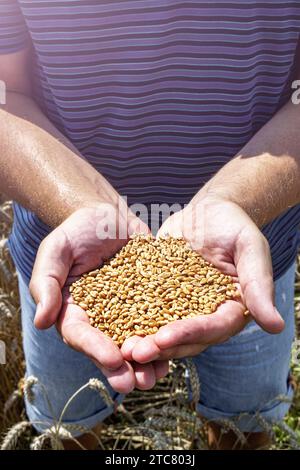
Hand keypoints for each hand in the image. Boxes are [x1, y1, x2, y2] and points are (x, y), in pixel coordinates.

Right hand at [29, 205, 168, 392]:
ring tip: (158, 374)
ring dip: (147, 361)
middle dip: (122, 367)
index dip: (95, 349)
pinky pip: (159, 320)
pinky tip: (178, 347)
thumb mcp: (55, 251)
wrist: (107, 216)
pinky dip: (167, 335)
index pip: (81, 335)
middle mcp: (101, 317)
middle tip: (135, 383)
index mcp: (74, 311)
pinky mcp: (150, 299)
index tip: (112, 359)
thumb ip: (46, 283)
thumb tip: (42, 321)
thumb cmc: (76, 232)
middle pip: (109, 347)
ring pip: (136, 340)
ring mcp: (127, 310)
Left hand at [122, 197, 283, 363]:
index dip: (190, 333)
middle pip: (184, 338)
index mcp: (230, 309)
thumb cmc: (234, 226)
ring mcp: (181, 308)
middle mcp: (205, 315)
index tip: (165, 337)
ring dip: (142, 341)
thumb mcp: (250, 248)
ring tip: (119, 348)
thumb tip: (275, 326)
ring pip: (162, 331)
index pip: (212, 328)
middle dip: (159, 347)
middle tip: (134, 352)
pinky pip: (145, 311)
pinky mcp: (160, 297)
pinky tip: (109, 325)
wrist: (208, 212)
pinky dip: (130, 320)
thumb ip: (257, 285)